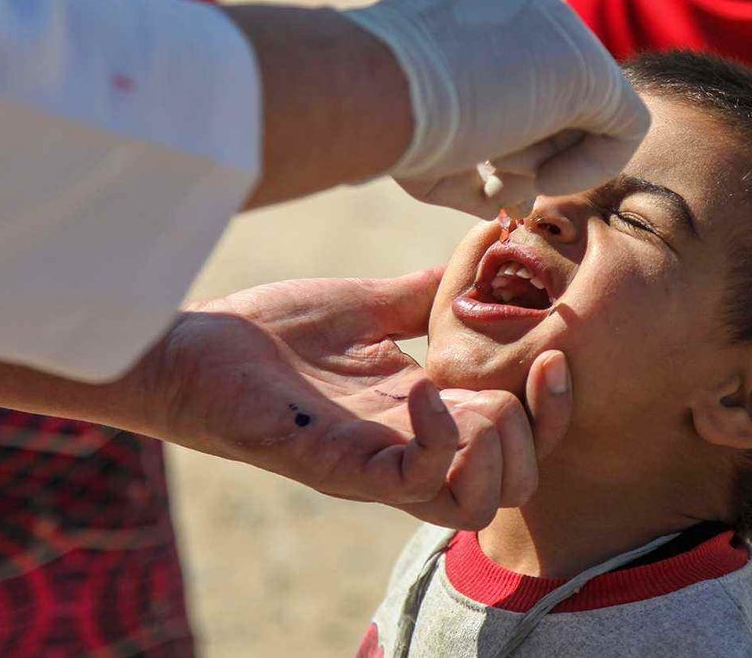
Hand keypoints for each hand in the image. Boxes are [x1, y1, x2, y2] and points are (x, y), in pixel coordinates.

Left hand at [141, 269, 572, 527]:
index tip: (558, 350)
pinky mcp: (342, 467)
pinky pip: (415, 479)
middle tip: (531, 369)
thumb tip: (481, 248)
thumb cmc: (273, 333)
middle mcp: (415, 449)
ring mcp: (379, 465)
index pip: (521, 440)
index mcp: (430, 413)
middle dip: (541, 432)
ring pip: (477, 503)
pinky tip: (420, 382)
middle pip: (515, 484)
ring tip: (481, 395)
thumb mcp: (369, 305)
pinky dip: (437, 435)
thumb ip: (426, 295)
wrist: (192, 347)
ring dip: (500, 449)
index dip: (554, 409)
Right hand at [344, 0, 650, 217]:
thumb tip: (511, 197)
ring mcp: (554, 22)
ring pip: (579, 108)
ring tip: (496, 173)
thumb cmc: (378, 117)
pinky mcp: (586, 65)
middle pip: (551, 86)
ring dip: (540, 159)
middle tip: (494, 181)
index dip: (505, 129)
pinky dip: (591, 167)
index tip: (479, 164)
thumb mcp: (423, 128)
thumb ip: (469, 157)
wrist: (369, 93)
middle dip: (527, 149)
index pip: (513, 65)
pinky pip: (623, 125)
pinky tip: (542, 180)